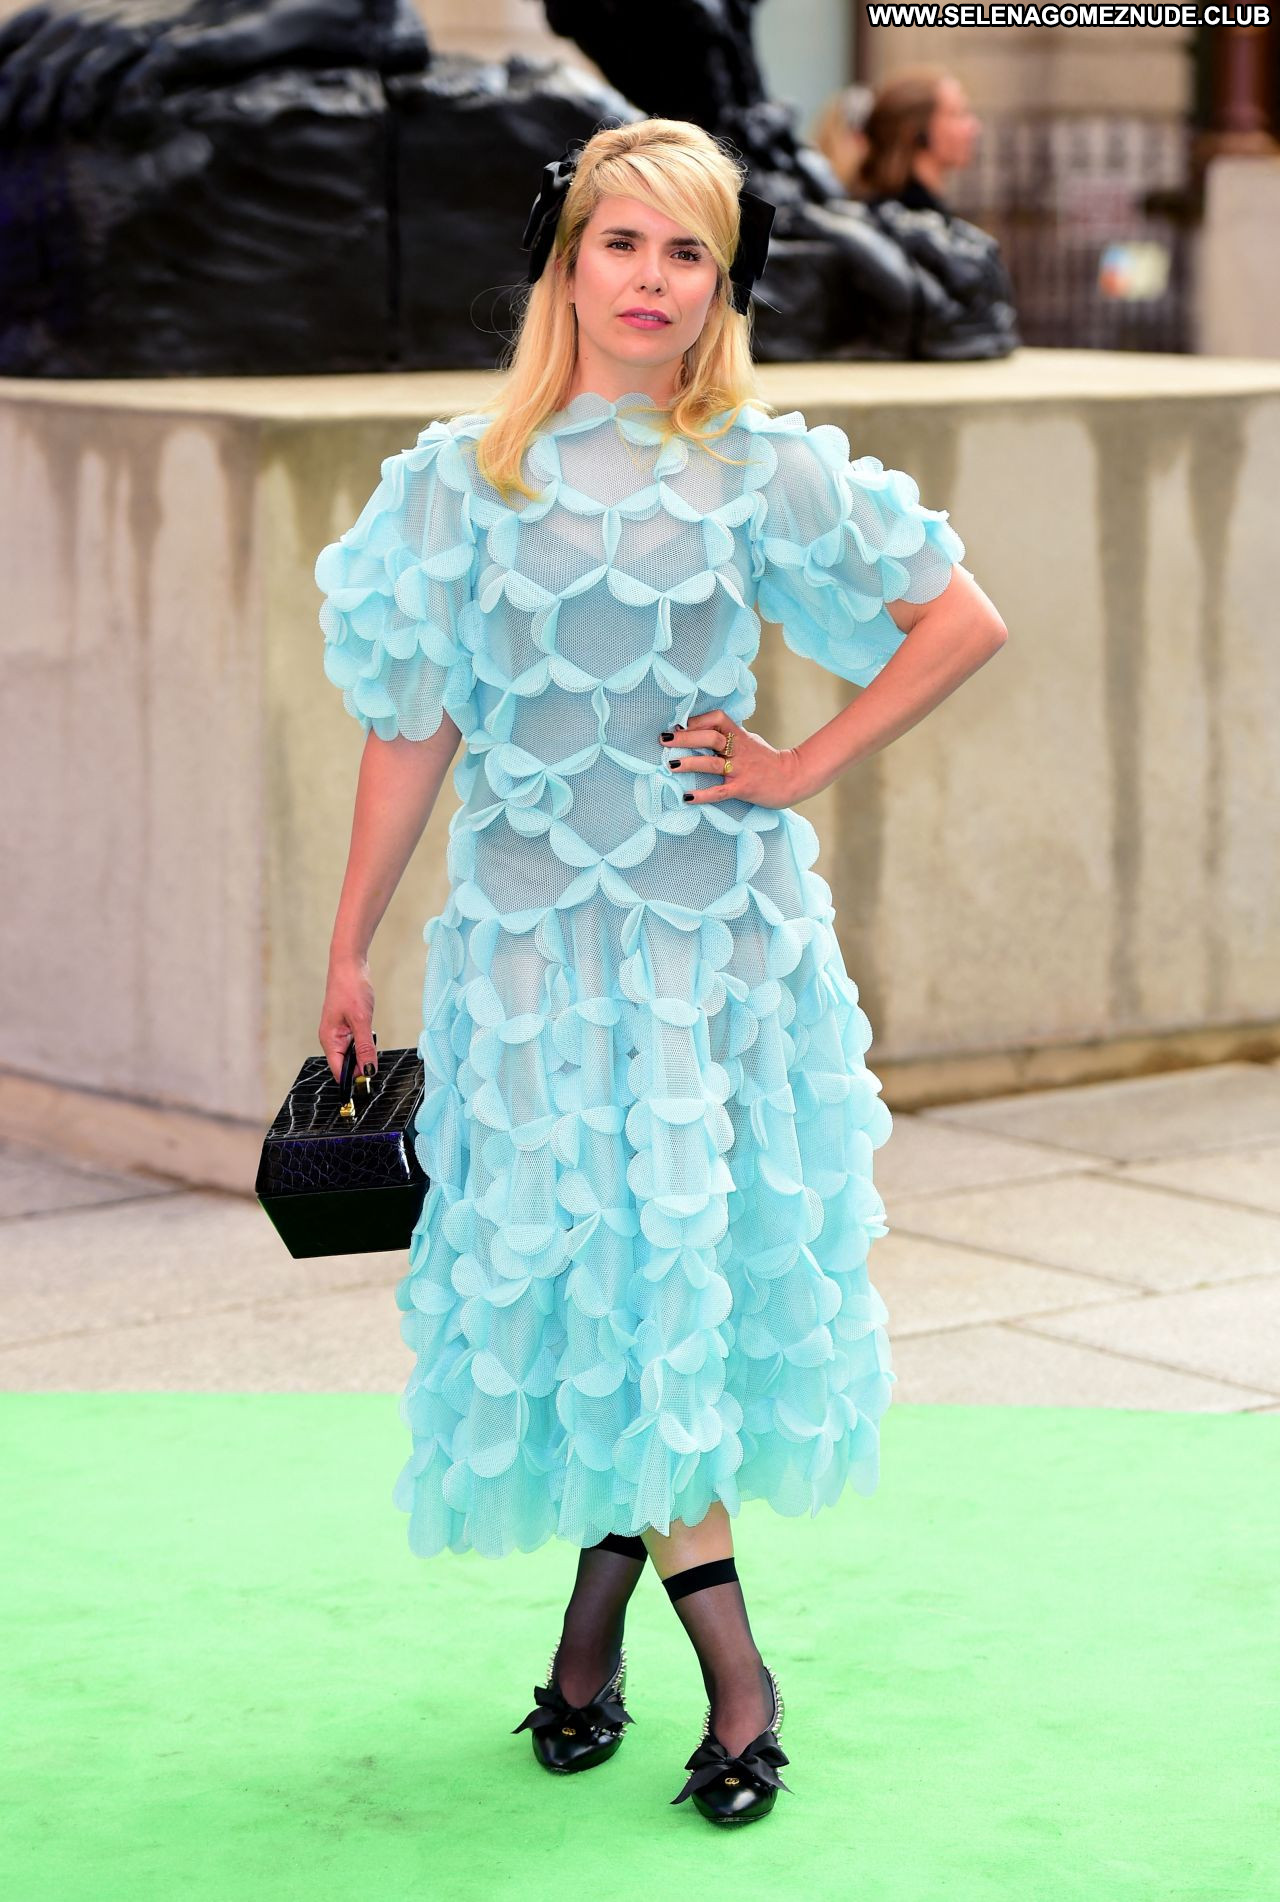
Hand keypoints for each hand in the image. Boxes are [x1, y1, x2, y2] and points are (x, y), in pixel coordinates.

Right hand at [319, 952, 377, 1084]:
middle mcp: (331, 1038)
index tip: (368, 1086)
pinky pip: (356, 1041)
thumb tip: (369, 1070)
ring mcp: (339, 1031)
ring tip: (370, 1039)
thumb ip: (365, 1047)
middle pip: (346, 1064)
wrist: (349, 964)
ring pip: (353, 1053)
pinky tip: (370, 1032)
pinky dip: (365, 1042)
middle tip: (375, 1062)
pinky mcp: (347, 1025)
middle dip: (361, 1066)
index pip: (338, 1070)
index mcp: (329, 1039)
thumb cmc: (351, 988)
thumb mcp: (361, 1020)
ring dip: (364, 1052)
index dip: (353, 1079)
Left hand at [660, 709, 813, 809]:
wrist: (793, 778)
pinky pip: (720, 792)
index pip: (718, 719)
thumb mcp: (750, 741)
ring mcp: (741, 770)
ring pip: (712, 764)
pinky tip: (687, 797)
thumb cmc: (768, 760)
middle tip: (664, 739)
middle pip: (710, 738)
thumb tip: (705, 729)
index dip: (698, 720)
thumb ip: (731, 736)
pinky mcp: (743, 789)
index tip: (680, 724)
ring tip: (670, 765)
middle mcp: (739, 751)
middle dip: (685, 738)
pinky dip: (703, 795)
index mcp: (740, 736)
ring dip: (689, 763)